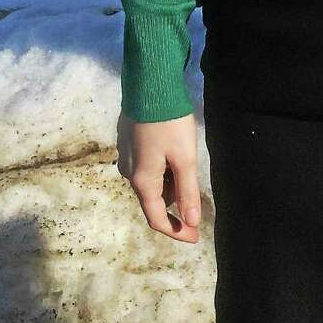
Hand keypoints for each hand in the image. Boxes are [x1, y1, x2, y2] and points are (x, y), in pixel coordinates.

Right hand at [117, 110, 204, 244]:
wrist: (149, 85)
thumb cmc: (170, 123)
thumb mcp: (185, 158)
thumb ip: (188, 192)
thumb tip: (190, 223)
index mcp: (143, 181)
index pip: (157, 219)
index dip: (177, 231)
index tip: (196, 237)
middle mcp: (129, 173)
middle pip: (155, 199)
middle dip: (176, 200)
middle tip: (198, 190)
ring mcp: (125, 156)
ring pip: (151, 181)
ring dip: (169, 181)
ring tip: (186, 161)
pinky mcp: (127, 141)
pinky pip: (146, 165)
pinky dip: (162, 167)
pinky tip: (173, 150)